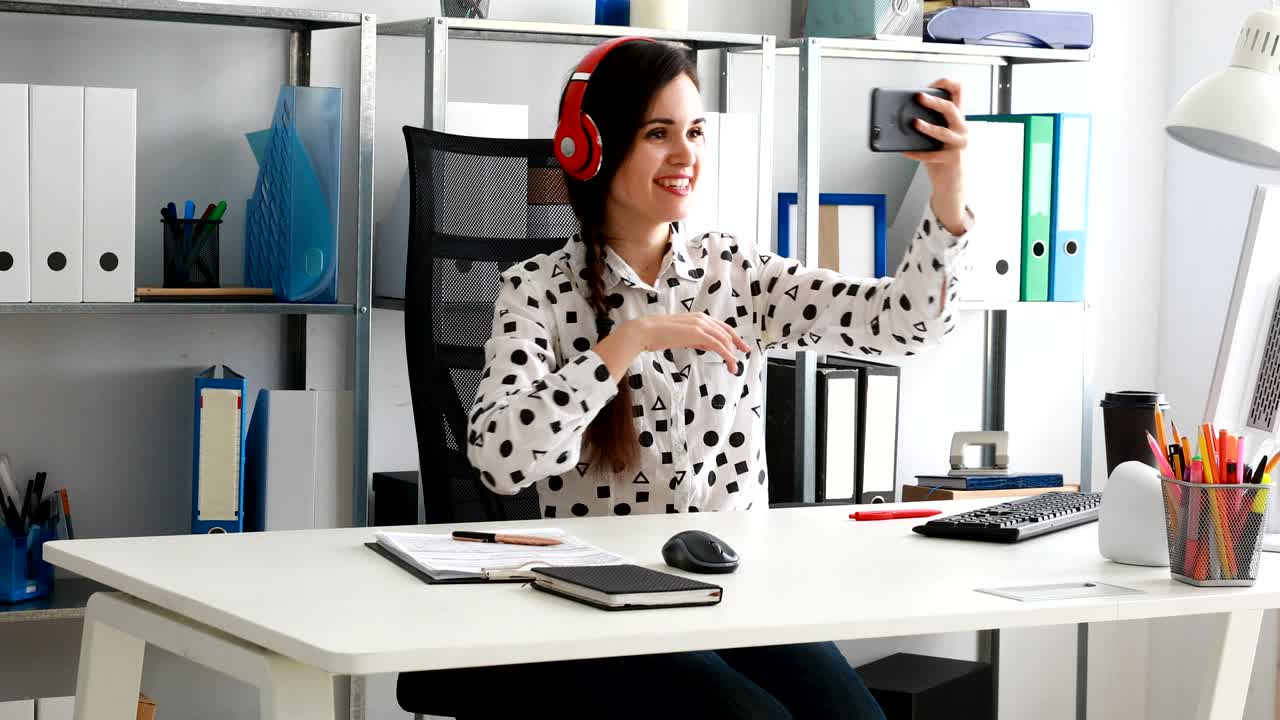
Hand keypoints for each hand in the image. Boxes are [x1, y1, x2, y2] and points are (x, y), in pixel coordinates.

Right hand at [595, 313, 750, 380]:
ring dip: (732, 354)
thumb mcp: (682, 336)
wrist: (645, 331)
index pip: (721, 326)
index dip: (733, 336)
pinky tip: (731, 363)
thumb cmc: (658, 334)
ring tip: (735, 367)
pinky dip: (727, 355)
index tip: (739, 345)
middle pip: (727, 331)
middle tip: (745, 353)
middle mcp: (702, 319)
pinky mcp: (698, 334)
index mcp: (698, 317)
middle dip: (737, 344)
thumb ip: (696, 339)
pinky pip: (718, 345)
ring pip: (724, 339)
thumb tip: (707, 345)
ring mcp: (701, 325)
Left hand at [903, 78, 968, 234]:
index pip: (959, 93)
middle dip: (934, 101)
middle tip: (919, 97)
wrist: (953, 185)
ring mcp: (959, 145)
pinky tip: (905, 151)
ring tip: (914, 123)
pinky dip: (916, 153)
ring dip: (927, 127)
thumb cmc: (943, 159)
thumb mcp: (938, 138)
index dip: (946, 84)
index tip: (932, 83)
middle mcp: (962, 130)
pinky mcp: (952, 160)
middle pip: (951, 109)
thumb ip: (929, 125)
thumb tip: (905, 116)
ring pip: (943, 132)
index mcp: (959, 120)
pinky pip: (930, 155)